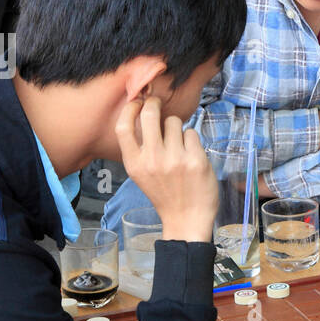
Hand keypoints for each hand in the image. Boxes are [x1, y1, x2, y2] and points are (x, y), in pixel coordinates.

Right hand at [115, 96, 218, 242]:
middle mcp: (153, 160)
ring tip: (178, 145)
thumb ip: (140, 148)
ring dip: (177, 128)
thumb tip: (142, 113)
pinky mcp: (196, 160)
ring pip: (174, 122)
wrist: (187, 219)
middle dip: (155, 104)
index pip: (123, 127)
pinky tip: (191, 154)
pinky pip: (191, 133)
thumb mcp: (141, 174)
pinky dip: (191, 140)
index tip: (137, 102)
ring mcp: (175, 159)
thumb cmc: (165, 193)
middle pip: (150, 114)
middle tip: (158, 104)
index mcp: (134, 164)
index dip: (130, 109)